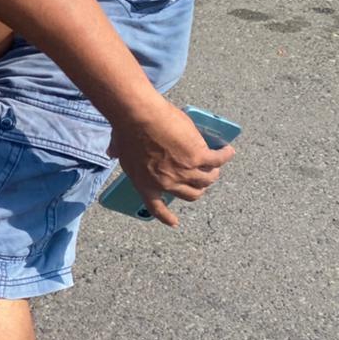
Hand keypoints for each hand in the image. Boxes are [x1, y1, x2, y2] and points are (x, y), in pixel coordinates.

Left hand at [107, 101, 233, 226]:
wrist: (138, 116)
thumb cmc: (126, 128)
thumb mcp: (118, 147)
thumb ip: (117, 153)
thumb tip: (111, 152)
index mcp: (145, 184)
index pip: (156, 208)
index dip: (166, 217)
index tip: (174, 223)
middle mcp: (167, 183)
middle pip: (191, 194)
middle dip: (198, 188)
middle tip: (202, 178)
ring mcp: (185, 171)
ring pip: (208, 178)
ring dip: (214, 172)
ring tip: (216, 163)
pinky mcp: (199, 157)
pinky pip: (218, 159)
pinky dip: (225, 155)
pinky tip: (228, 151)